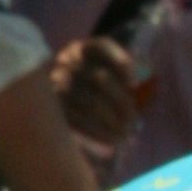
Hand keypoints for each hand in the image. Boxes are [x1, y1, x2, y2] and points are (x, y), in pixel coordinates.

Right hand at [55, 32, 142, 156]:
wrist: (58, 101)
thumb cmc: (92, 87)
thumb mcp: (105, 73)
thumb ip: (122, 75)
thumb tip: (139, 84)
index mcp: (81, 48)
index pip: (102, 47)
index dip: (121, 62)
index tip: (136, 83)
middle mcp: (65, 62)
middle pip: (100, 78)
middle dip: (123, 101)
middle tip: (133, 119)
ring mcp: (56, 83)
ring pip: (92, 103)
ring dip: (113, 121)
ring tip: (124, 134)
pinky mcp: (52, 107)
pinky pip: (78, 121)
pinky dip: (97, 134)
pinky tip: (110, 143)